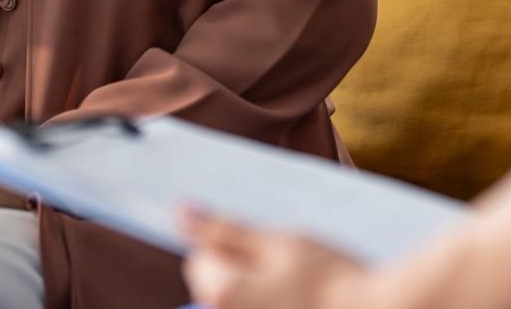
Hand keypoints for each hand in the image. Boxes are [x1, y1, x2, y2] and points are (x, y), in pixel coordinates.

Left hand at [181, 209, 373, 308]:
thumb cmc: (330, 277)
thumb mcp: (279, 243)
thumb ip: (225, 230)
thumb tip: (179, 212)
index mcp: (223, 294)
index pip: (198, 259)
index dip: (229, 247)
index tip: (267, 250)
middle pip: (214, 288)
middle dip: (242, 275)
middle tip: (287, 271)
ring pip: (237, 303)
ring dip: (259, 296)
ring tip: (298, 293)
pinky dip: (275, 306)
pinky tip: (302, 306)